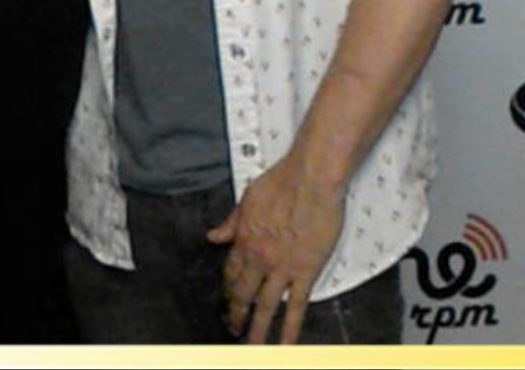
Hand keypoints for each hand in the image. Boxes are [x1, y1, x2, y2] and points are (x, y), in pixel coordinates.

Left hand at [206, 161, 345, 343]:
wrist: (311, 178)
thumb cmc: (283, 181)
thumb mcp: (247, 198)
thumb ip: (231, 222)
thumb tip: (214, 235)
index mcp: (244, 239)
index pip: (230, 271)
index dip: (228, 288)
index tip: (227, 298)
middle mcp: (259, 257)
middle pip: (242, 293)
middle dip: (236, 313)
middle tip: (233, 328)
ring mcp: (281, 268)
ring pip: (264, 306)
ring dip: (256, 329)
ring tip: (250, 346)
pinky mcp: (305, 272)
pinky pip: (296, 307)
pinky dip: (289, 329)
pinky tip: (283, 344)